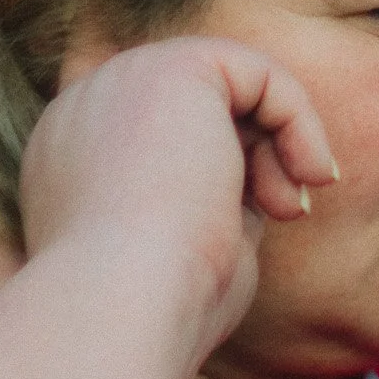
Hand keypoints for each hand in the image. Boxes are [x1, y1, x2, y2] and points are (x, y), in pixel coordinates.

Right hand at [19, 37, 336, 365]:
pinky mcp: (171, 65)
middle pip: (193, 104)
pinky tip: (310, 173)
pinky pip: (255, 71)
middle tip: (288, 211)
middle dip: (254, 153)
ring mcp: (122, 79)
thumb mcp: (184, 254)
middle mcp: (84, 109)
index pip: (159, 137)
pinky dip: (297, 117)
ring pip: (228, 82)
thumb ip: (209, 205)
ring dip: (278, 141)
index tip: (264, 222)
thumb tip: (252, 186)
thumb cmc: (154, 312)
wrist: (120, 310)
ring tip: (291, 207)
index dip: (224, 171)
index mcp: (68, 159)